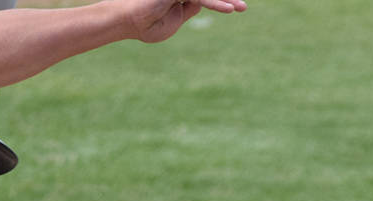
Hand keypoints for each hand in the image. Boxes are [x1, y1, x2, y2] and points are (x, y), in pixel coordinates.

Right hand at [131, 0, 246, 43]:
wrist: (128, 23)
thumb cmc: (146, 25)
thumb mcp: (174, 22)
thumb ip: (189, 11)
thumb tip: (205, 3)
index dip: (221, 1)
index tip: (237, 7)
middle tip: (243, 6)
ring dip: (224, 0)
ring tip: (239, 8)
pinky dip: (215, 3)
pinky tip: (228, 9)